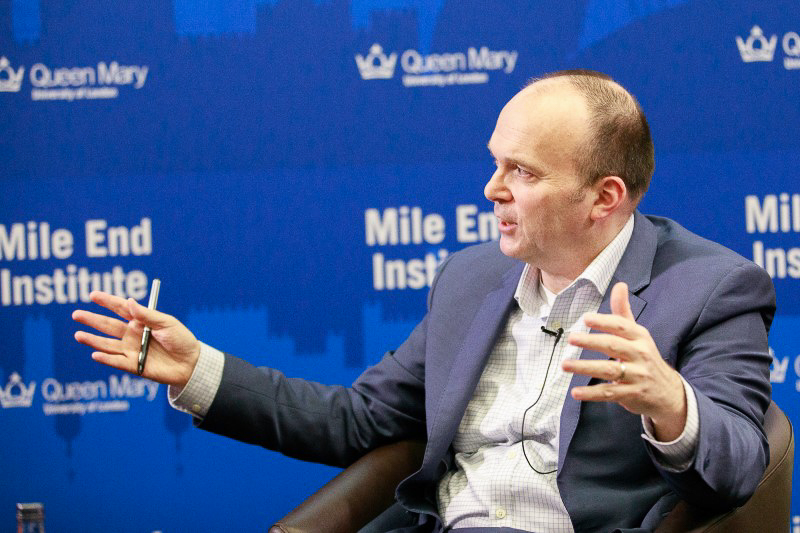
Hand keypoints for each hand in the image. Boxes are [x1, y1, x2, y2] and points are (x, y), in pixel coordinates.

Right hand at [73, 291, 200, 386]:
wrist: (191, 363)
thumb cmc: (181, 339)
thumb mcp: (166, 323)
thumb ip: (146, 314)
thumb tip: (128, 301)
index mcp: (141, 321)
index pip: (120, 309)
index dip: (107, 301)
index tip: (93, 294)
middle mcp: (133, 335)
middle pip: (109, 326)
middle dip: (93, 320)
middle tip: (76, 314)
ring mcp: (132, 350)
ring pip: (108, 344)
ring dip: (93, 340)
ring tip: (78, 335)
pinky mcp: (135, 366)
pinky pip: (117, 362)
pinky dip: (106, 359)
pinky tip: (95, 354)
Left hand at [562, 282, 686, 440]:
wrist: (668, 392)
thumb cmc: (645, 357)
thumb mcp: (637, 334)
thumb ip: (623, 312)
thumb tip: (620, 284)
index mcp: (640, 337)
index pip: (622, 326)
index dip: (604, 321)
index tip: (586, 318)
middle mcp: (640, 355)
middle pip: (614, 346)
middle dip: (592, 342)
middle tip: (571, 338)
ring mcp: (637, 376)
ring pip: (609, 370)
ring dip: (585, 368)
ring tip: (564, 365)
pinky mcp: (632, 394)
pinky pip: (609, 393)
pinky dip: (592, 394)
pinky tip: (575, 392)